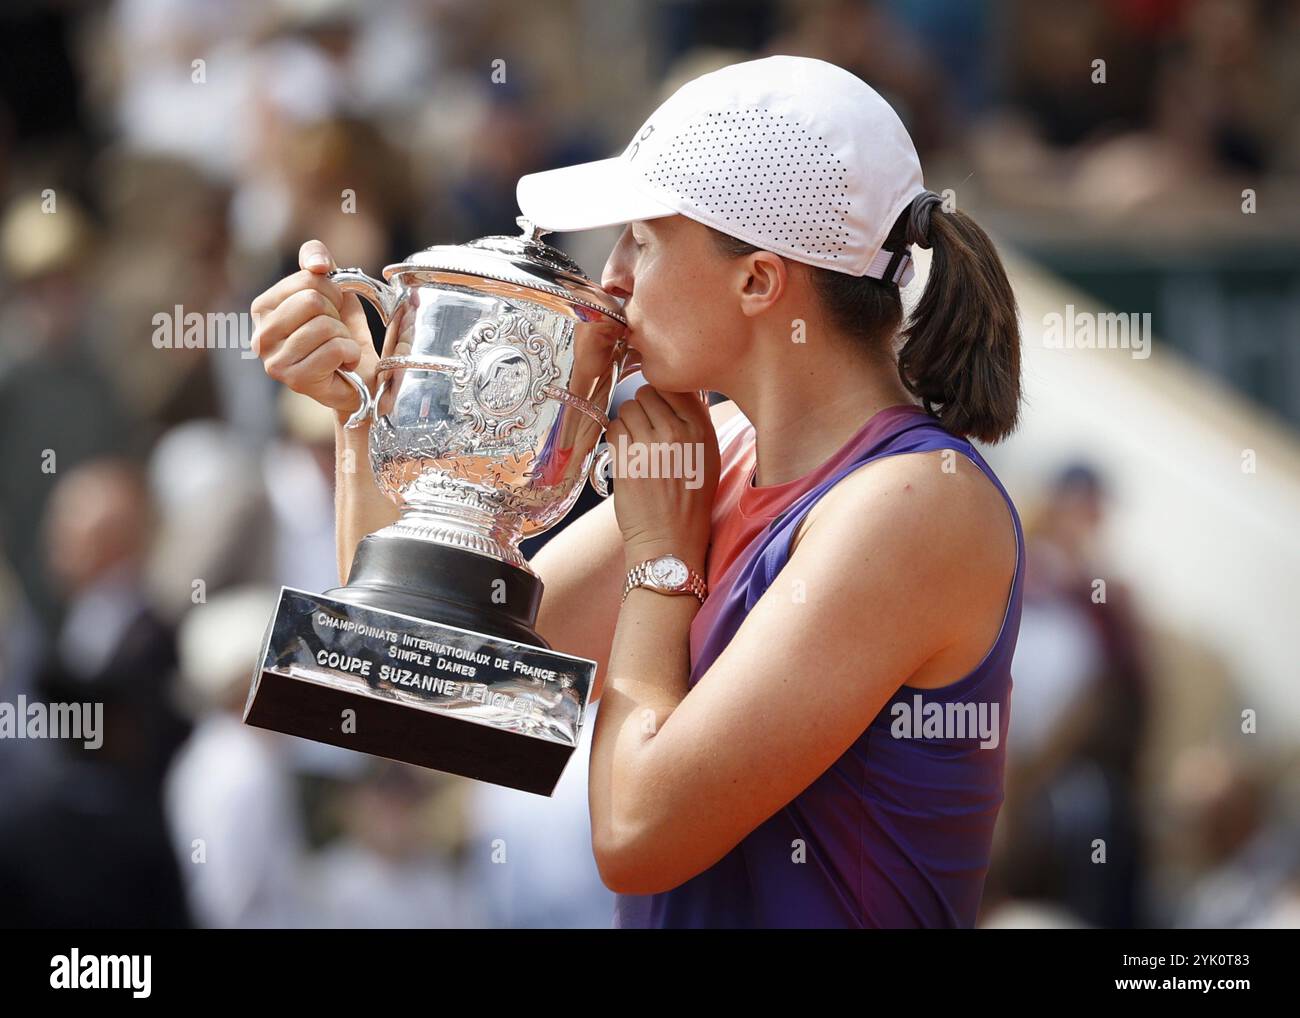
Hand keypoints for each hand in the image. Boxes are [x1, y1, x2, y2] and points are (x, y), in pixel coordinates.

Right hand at [250, 240, 377, 421]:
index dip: (332, 291)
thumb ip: (317, 260)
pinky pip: (334, 350)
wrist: (361, 378)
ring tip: (338, 349)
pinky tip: (343, 364)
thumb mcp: (332, 289)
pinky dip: (350, 354)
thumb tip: (317, 263)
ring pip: (324, 325)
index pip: (306, 279)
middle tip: (336, 332)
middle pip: (312, 300)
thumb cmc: (342, 333)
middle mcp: (260, 335)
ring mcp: (274, 361)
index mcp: (263, 308)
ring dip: (344, 336)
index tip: (332, 309)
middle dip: (337, 314)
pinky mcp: (294, 380)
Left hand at [607, 385, 718, 571]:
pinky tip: (626, 454)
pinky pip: (613, 428)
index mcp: (701, 430)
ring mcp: (649, 445)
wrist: (670, 540)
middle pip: (647, 393)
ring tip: (637, 444)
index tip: (661, 408)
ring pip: (627, 408)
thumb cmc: (689, 500)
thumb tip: (678, 388)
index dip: (663, 394)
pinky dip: (616, 437)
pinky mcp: (626, 459)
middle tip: (646, 430)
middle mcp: (677, 433)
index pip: (675, 386)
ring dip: (628, 422)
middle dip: (643, 408)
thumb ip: (696, 421)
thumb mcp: (708, 457)